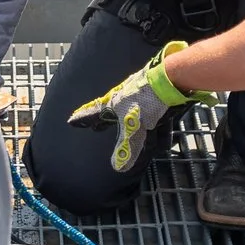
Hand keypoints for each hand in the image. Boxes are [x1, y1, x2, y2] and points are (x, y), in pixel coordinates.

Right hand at [64, 41, 213, 172]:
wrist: (172, 76)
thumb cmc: (148, 97)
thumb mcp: (135, 126)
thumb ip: (128, 146)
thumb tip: (118, 168)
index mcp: (114, 103)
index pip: (94, 113)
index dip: (83, 118)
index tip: (71, 121)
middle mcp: (125, 98)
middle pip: (113, 113)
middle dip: (106, 122)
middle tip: (97, 128)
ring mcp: (142, 96)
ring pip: (136, 116)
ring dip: (137, 131)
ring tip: (138, 141)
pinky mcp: (158, 97)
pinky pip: (155, 117)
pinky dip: (158, 131)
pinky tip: (164, 141)